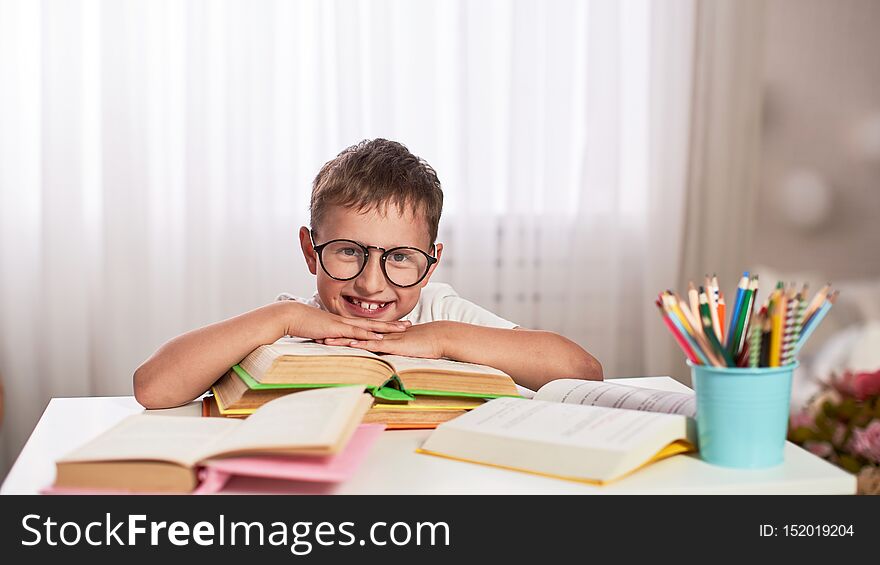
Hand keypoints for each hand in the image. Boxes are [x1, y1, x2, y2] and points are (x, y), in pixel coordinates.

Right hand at [282, 301, 410, 341]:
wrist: (291, 316)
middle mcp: (347, 322)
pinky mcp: (337, 329)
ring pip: (370, 326)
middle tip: (410, 324)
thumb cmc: (303, 325)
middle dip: (393, 324)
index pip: (368, 324)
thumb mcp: (321, 332)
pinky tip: (380, 337)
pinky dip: (369, 335)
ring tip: (402, 329)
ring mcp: (343, 324)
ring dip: (387, 328)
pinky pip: (356, 332)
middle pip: (375, 323)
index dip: (383, 324)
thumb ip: (331, 337)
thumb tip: (335, 343)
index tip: (397, 325)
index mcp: (345, 323)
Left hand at [321, 321, 448, 358]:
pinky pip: (376, 345)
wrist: (439, 338)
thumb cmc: (425, 344)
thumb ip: (393, 351)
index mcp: (382, 337)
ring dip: (343, 340)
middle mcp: (382, 336)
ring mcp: (387, 339)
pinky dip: (363, 345)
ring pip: (360, 339)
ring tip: (325, 341)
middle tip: (317, 336)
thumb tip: (383, 358)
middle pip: (354, 335)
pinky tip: (351, 345)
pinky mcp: (395, 344)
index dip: (343, 336)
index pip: (358, 336)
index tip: (327, 336)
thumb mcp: (404, 349)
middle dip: (336, 336)